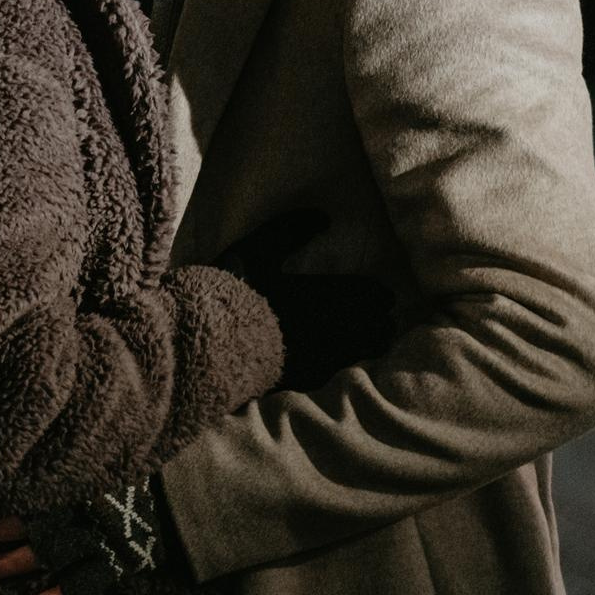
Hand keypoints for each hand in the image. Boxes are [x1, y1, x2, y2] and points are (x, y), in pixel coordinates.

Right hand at [218, 210, 399, 388]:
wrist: (208, 339)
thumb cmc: (232, 290)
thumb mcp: (256, 250)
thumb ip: (289, 230)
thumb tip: (323, 217)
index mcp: (322, 293)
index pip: (367, 294)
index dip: (379, 295)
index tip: (385, 296)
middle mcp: (329, 326)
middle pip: (374, 326)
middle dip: (382, 321)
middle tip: (384, 319)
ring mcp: (319, 355)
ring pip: (363, 350)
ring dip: (372, 343)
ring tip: (375, 340)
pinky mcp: (305, 378)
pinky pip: (340, 370)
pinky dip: (348, 363)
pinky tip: (344, 361)